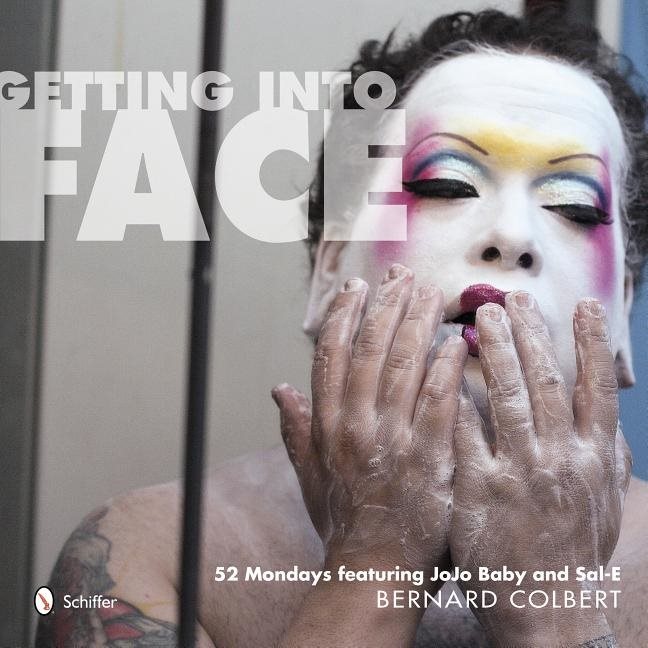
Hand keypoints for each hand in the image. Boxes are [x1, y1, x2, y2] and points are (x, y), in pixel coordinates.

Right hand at [272, 264, 467, 576]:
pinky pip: (438, 405)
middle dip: (386, 306)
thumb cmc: (345, 522)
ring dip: (417, 325)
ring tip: (431, 293)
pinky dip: (446, 371)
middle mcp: (354, 426)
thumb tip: (278, 390)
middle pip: (369, 350)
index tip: (356, 287)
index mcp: (327, 425)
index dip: (342, 315)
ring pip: (403, 368)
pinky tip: (457, 344)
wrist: (374, 572)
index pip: (330, 355)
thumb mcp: (311, 475)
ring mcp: (392, 442)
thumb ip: (296, 429)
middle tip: (403, 275)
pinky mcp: (428, 461)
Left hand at [450, 291, 631, 646]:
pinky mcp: (482, 492)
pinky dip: (460, 400)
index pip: (596, 390)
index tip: (585, 305)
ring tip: (484, 317)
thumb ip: (604, 455)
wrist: (549, 609)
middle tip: (512, 298)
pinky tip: (446, 369)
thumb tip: (604, 411)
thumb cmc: (573, 551)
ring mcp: (521, 475)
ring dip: (499, 352)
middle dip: (532, 335)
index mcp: (594, 459)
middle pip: (547, 382)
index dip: (592, 345)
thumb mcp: (600, 502)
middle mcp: (561, 460)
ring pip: (510, 398)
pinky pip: (468, 435)